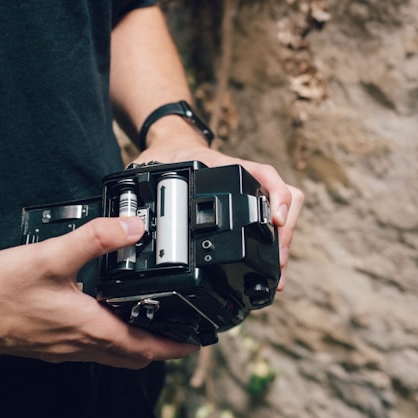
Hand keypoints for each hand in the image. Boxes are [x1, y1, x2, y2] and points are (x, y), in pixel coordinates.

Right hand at [0, 217, 200, 368]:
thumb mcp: (51, 257)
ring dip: (135, 342)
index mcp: (87, 329)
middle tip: (181, 332)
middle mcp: (77, 345)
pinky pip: (89, 345)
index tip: (198, 341)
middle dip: (161, 347)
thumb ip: (95, 239)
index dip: (175, 345)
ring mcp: (61, 347)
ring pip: (110, 352)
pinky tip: (102, 312)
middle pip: (132, 356)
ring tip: (150, 320)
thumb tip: (132, 227)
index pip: (145, 348)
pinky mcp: (46, 343)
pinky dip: (108, 335)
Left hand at [134, 129, 303, 290]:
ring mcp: (251, 192)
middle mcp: (244, 179)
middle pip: (286, 199)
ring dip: (285, 241)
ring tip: (276, 271)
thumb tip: (130, 212)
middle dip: (285, 234)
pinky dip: (278, 242)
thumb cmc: (166, 156)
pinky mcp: (250, 205)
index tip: (275, 219)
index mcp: (224, 167)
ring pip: (286, 211)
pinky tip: (272, 267)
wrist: (174, 145)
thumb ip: (141, 185)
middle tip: (276, 262)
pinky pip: (274, 221)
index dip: (276, 196)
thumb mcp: (152, 167)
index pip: (264, 175)